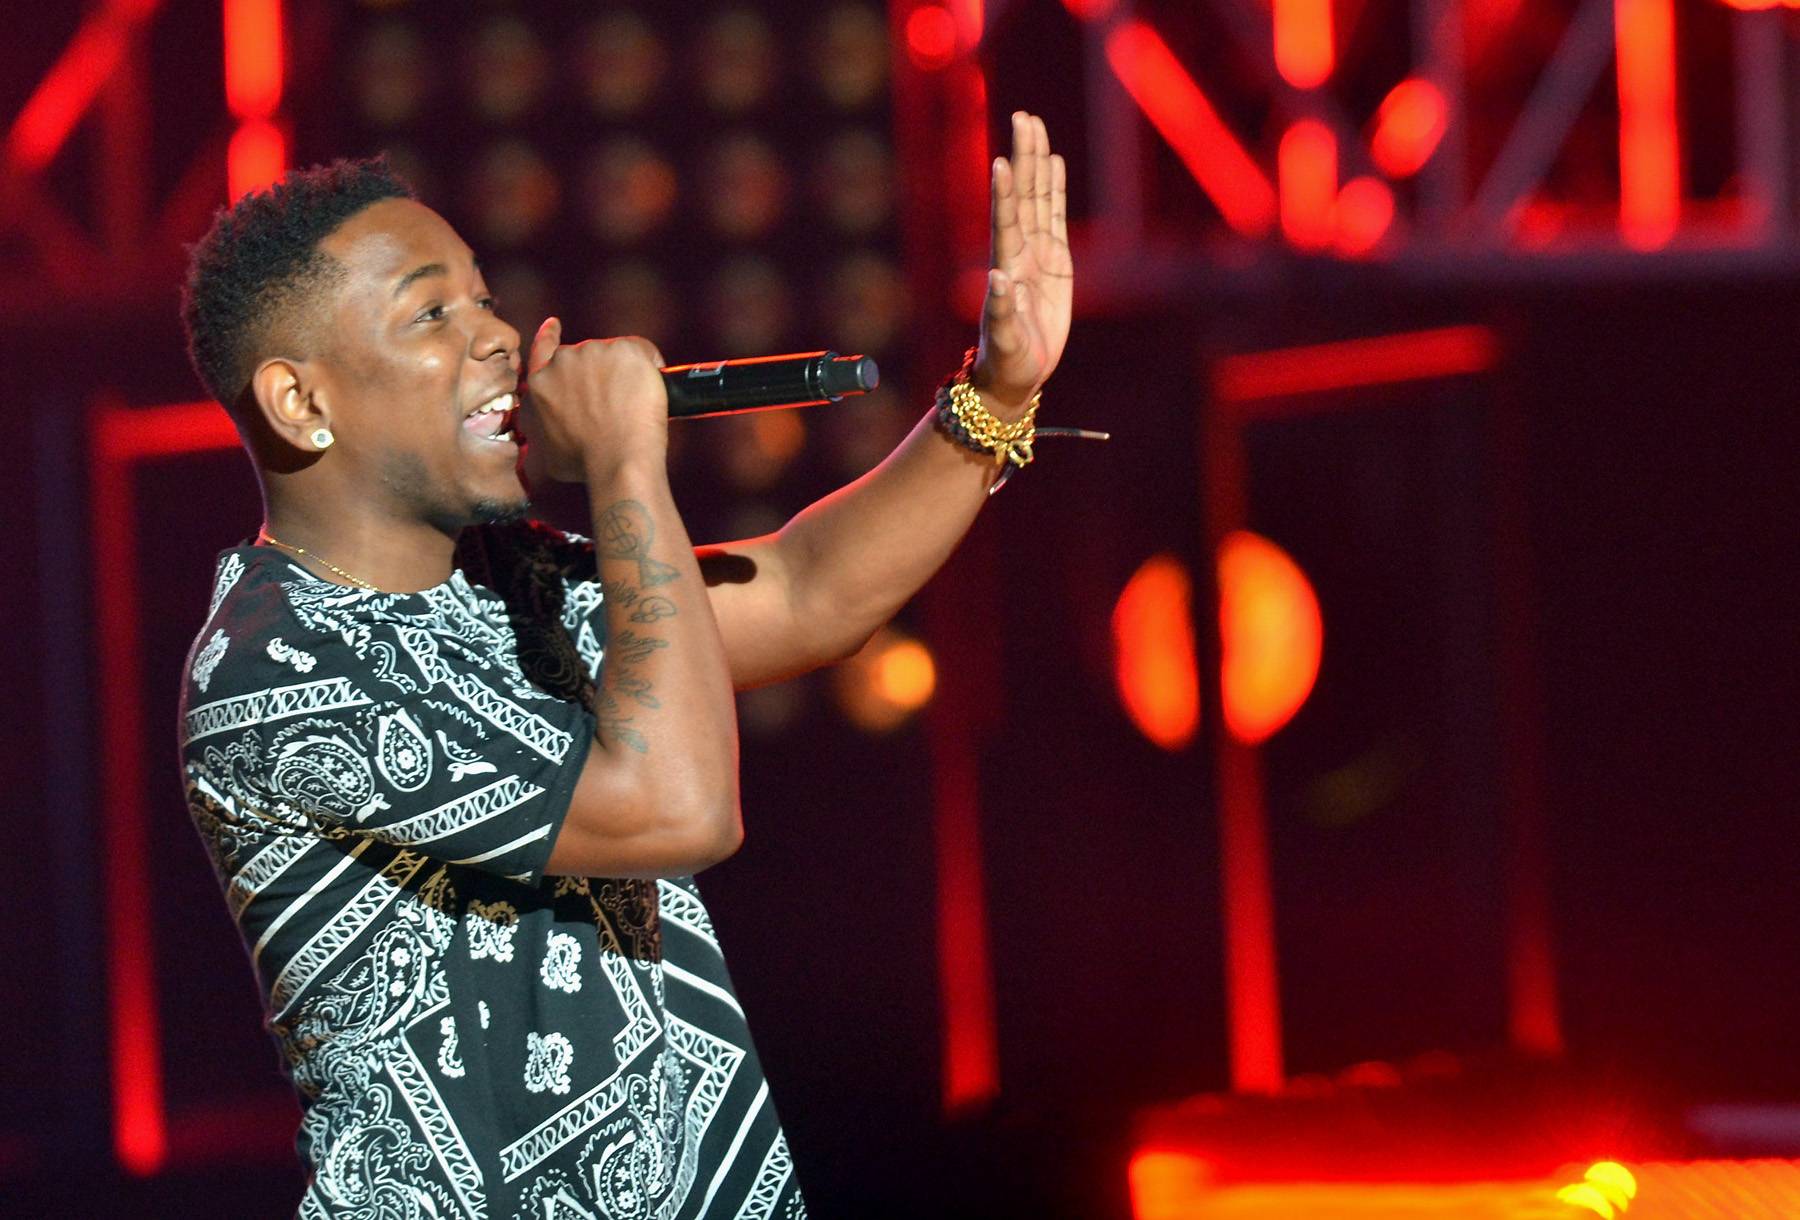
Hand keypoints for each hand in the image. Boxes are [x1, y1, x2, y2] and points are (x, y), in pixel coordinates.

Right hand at [520, 317, 669, 484]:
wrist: (617, 460)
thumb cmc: (586, 463)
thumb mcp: (548, 449)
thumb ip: (546, 426)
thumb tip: (556, 426)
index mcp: (541, 384)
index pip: (543, 348)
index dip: (549, 335)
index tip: (554, 325)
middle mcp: (563, 362)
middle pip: (586, 356)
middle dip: (601, 373)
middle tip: (618, 402)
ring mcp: (594, 352)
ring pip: (615, 354)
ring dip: (626, 371)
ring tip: (635, 404)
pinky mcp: (624, 350)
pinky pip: (642, 352)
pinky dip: (651, 366)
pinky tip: (653, 389)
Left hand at [971, 111, 1072, 414]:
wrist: (1014, 376)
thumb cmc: (1006, 363)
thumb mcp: (1005, 343)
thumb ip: (1000, 312)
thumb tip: (998, 279)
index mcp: (1006, 269)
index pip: (1007, 222)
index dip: (1006, 192)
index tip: (1002, 160)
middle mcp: (1019, 254)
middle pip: (1023, 195)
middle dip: (1024, 156)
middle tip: (1024, 117)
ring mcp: (1037, 255)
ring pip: (1039, 199)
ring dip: (1037, 162)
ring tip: (1034, 125)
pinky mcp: (1055, 264)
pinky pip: (1055, 218)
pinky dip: (1054, 190)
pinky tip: (1054, 164)